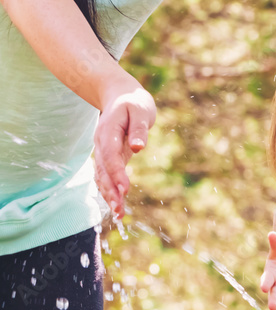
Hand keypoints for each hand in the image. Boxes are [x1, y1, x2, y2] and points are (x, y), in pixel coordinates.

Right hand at [93, 79, 155, 217]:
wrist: (120, 95)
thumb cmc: (133, 103)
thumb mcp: (140, 110)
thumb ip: (139, 129)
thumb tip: (138, 147)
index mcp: (108, 131)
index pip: (110, 155)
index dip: (116, 173)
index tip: (124, 190)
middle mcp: (101, 143)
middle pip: (103, 170)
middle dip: (111, 191)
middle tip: (119, 211)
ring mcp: (103, 151)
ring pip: (102, 176)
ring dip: (109, 195)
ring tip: (119, 214)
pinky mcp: (109, 157)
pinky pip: (106, 175)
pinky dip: (110, 190)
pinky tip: (117, 206)